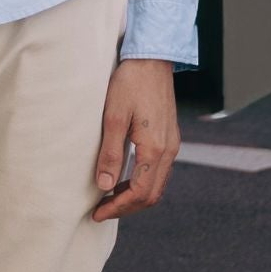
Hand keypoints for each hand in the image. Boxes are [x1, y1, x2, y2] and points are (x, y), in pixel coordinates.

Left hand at [91, 57, 179, 220]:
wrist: (152, 59)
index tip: (97, 213)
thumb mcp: (113, 117)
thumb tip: (105, 186)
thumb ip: (110, 153)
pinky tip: (124, 179)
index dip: (118, 207)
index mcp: (155, 148)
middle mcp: (169, 150)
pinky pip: (159, 171)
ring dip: (135, 196)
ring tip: (109, 198)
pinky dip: (143, 183)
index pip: (140, 192)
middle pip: (151, 195)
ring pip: (157, 185)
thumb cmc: (130, 83)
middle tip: (101, 211)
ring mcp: (172, 144)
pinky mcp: (170, 138)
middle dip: (127, 207)